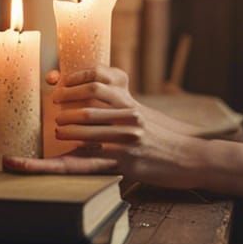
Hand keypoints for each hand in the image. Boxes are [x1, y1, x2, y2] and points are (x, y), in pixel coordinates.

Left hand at [2, 65, 204, 188]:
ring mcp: (127, 140)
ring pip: (87, 132)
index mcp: (129, 103)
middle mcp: (128, 117)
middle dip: (65, 111)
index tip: (57, 86)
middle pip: (87, 108)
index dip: (73, 82)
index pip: (98, 82)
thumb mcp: (142, 115)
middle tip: (54, 115)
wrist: (188, 157)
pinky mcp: (127, 162)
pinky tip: (63, 158)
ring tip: (58, 131)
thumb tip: (92, 100)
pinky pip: (93, 160)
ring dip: (66, 132)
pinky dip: (73, 158)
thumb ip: (119, 106)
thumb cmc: (160, 137)